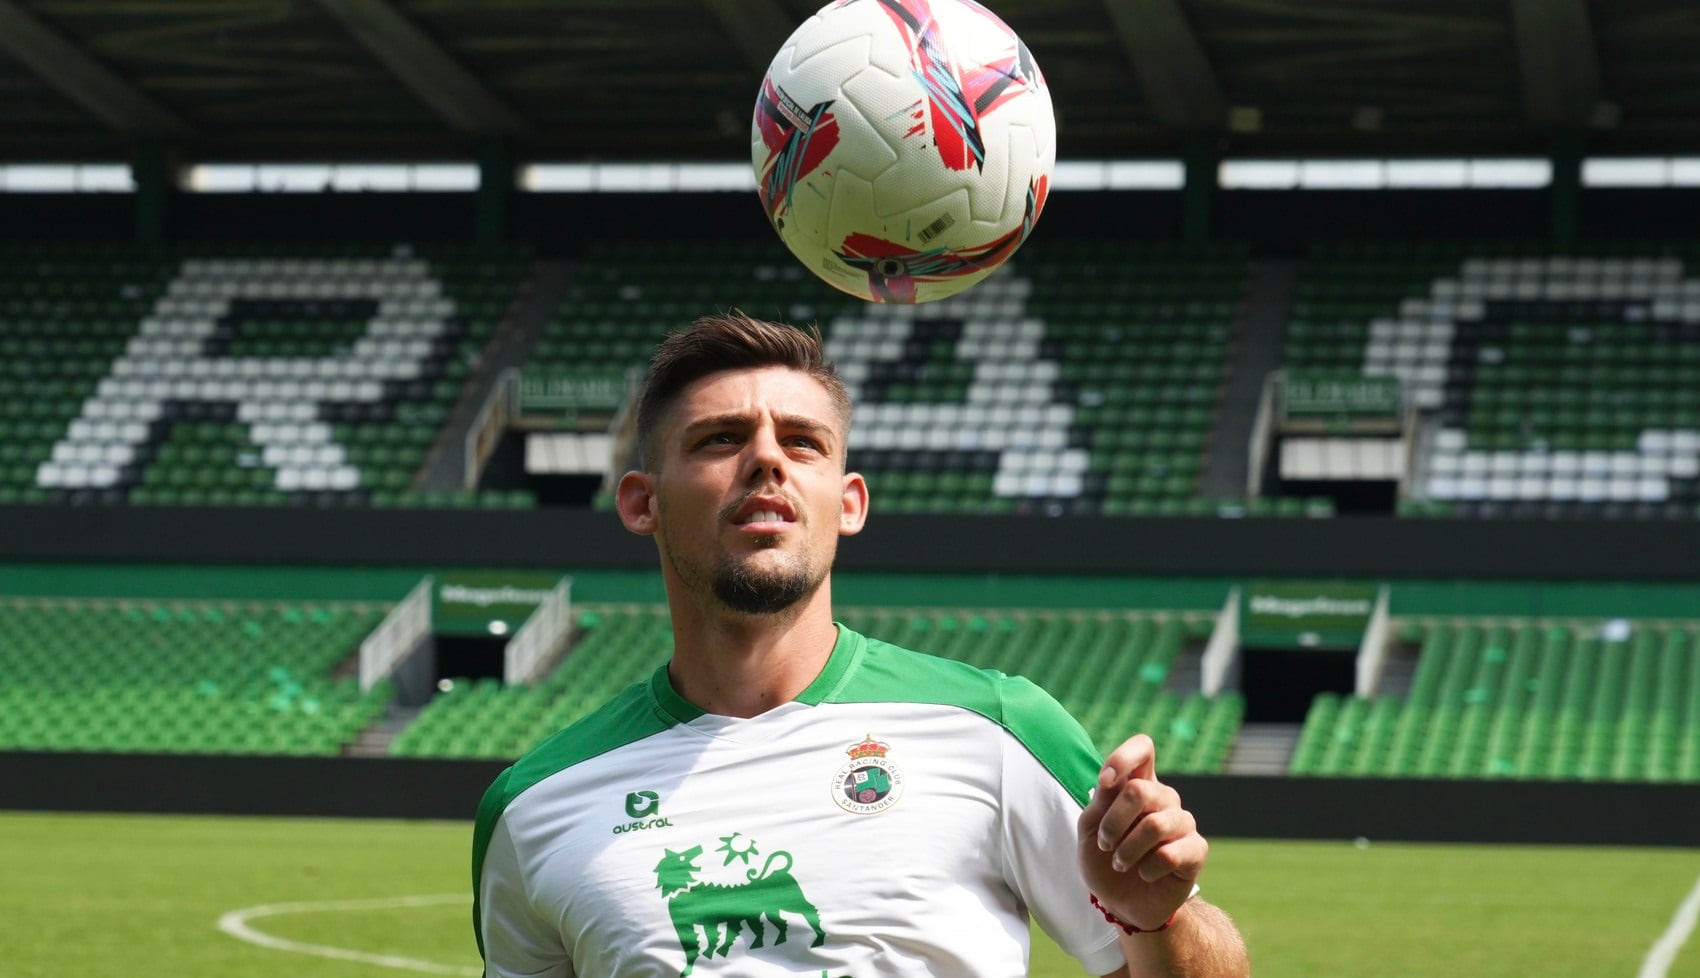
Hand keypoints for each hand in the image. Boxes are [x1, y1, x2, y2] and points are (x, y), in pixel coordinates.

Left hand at [1076, 734, 1206, 930]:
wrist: (1121, 903)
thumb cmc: (1104, 861)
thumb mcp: (1090, 829)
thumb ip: (1102, 801)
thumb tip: (1112, 779)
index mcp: (1138, 784)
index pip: (1143, 747)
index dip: (1123, 757)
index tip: (1105, 783)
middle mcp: (1164, 798)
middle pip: (1140, 790)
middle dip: (1113, 822)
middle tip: (1105, 844)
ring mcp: (1183, 822)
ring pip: (1155, 825)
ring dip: (1127, 850)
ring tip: (1120, 863)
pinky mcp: (1196, 850)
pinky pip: (1170, 854)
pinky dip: (1148, 869)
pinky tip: (1146, 874)